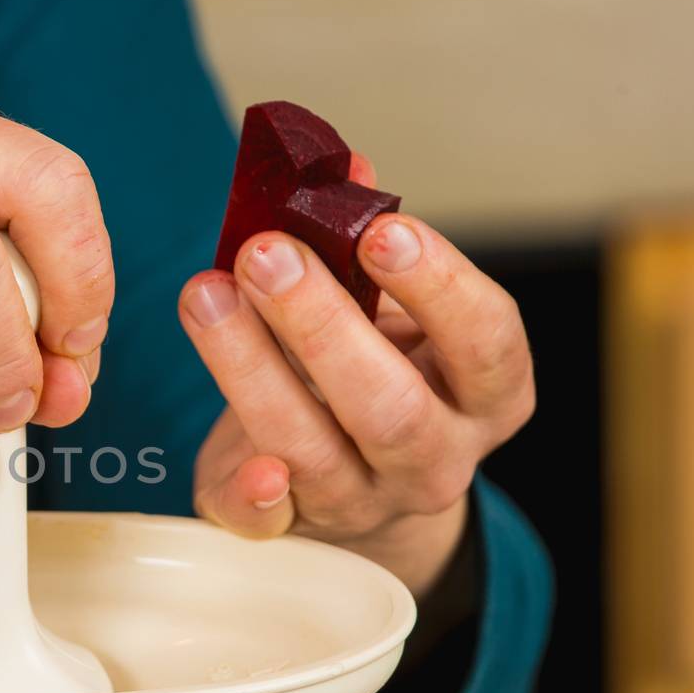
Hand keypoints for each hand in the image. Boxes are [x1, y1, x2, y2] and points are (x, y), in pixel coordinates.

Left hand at [177, 173, 533, 595]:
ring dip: (252, 369)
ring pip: (315, 449)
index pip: (487, 340)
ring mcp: (365, 501)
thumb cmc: (375, 370)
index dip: (439, 285)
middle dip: (323, 325)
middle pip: (392, 406)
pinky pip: (268, 523)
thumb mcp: (389, 311)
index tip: (380, 229)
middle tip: (266, 253)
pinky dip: (252, 494)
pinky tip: (244, 463)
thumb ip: (363, 245)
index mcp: (487, 394)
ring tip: (205, 294)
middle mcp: (436, 458)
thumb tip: (342, 163)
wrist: (358, 482)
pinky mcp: (292, 529)